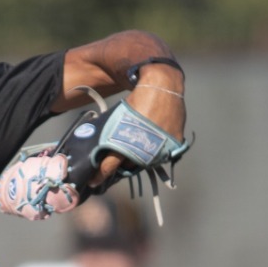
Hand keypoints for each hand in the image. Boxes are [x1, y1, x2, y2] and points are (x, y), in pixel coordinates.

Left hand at [97, 66, 185, 180]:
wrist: (161, 84)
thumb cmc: (136, 100)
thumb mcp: (118, 118)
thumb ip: (111, 136)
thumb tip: (100, 151)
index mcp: (125, 141)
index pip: (109, 166)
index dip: (100, 175)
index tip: (93, 182)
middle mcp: (144, 149)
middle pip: (130, 166)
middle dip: (122, 165)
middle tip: (119, 159)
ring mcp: (161, 148)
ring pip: (147, 162)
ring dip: (140, 158)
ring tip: (137, 146)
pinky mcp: (174, 143)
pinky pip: (163, 154)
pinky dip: (157, 151)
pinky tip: (153, 141)